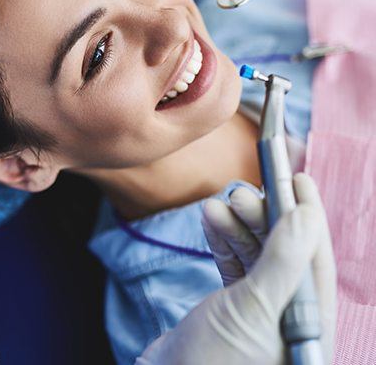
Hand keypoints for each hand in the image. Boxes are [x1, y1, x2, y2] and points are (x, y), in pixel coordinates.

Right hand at [136, 173, 335, 364]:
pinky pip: (234, 265)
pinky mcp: (233, 306)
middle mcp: (289, 316)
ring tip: (217, 204)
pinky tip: (211, 220)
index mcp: (310, 326)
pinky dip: (222, 241)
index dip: (307, 217)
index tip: (297, 180)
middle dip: (262, 219)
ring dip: (236, 226)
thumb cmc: (213, 361)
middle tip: (241, 192)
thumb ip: (283, 261)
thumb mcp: (253, 308)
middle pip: (283, 253)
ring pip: (256, 255)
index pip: (316, 260)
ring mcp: (259, 310)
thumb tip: (308, 215)